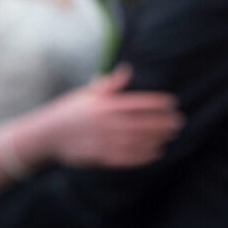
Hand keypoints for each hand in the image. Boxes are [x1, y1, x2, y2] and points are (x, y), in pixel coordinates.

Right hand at [39, 64, 183, 168]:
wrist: (48, 135)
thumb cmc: (71, 110)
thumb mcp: (88, 92)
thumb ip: (111, 84)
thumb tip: (127, 69)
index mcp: (105, 105)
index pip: (137, 103)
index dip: (157, 103)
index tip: (172, 103)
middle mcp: (107, 123)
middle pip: (142, 123)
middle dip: (162, 122)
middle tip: (179, 121)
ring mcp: (104, 142)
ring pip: (137, 141)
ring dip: (157, 139)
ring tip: (171, 136)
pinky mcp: (100, 157)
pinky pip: (127, 158)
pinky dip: (143, 156)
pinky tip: (156, 153)